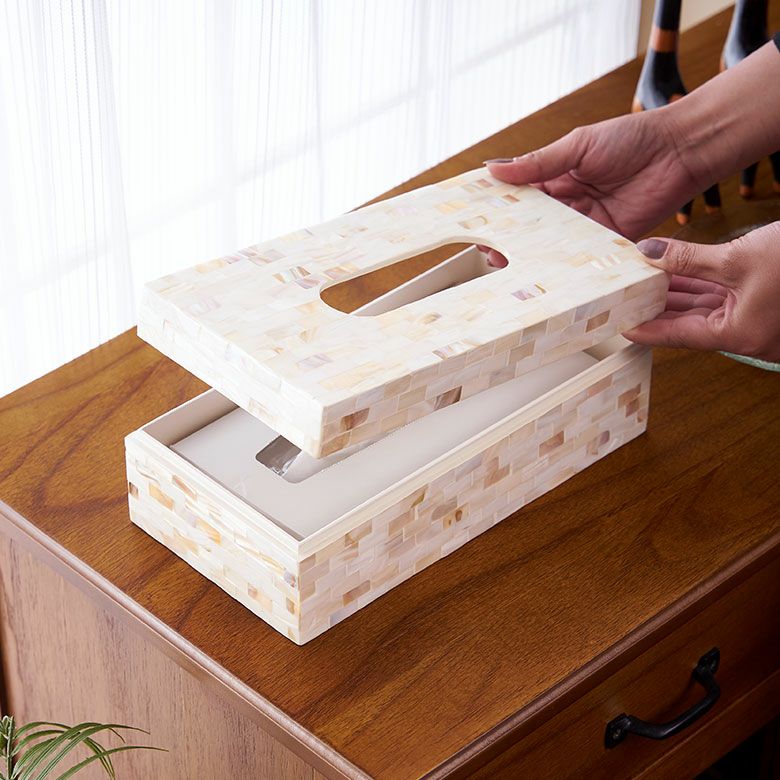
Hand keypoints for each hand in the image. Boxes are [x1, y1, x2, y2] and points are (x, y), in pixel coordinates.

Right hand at [480, 110, 703, 268]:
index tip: (478, 222)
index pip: (521, 197)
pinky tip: (548, 272)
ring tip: (511, 264)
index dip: (500, 210)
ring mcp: (588, 223)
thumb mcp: (578, 146)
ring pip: (554, 243)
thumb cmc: (631, 138)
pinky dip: (567, 264)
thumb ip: (538, 162)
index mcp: (558, 176)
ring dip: (534, 254)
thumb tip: (494, 169)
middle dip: (512, 238)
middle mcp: (570, 203)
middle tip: (490, 252)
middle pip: (533, 225)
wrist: (680, 151)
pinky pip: (583, 255)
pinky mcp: (608, 239)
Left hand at [623, 221, 779, 361]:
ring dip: (676, 296)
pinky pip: (721, 302)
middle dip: (657, 309)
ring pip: (704, 312)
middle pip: (688, 326)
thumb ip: (688, 259)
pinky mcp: (761, 307)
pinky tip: (674, 277)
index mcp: (740, 335)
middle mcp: (747, 336)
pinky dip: (698, 289)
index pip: (678, 336)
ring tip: (644, 282)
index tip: (620, 325)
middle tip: (625, 298)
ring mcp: (755, 323)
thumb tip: (650, 252)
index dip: (646, 329)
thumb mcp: (735, 258)